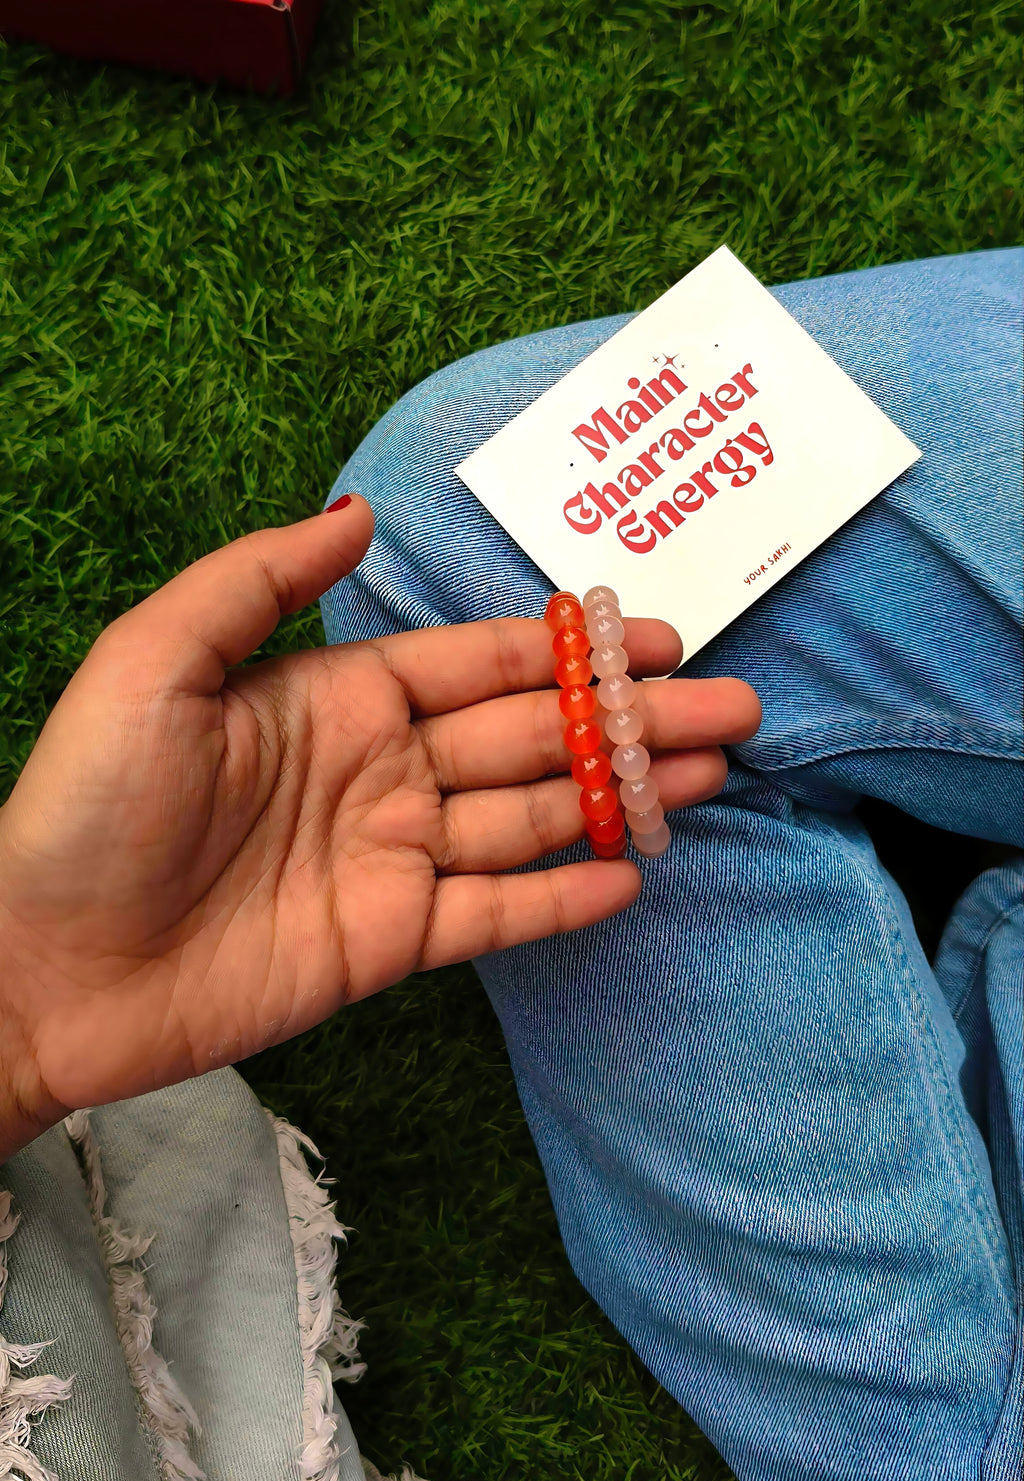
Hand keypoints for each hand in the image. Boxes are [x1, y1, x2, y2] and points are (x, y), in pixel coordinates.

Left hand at [0, 499, 759, 1156]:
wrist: (42, 965)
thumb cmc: (91, 802)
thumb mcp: (158, 661)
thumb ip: (259, 580)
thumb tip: (360, 515)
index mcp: (336, 694)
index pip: (478, 662)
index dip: (567, 649)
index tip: (657, 636)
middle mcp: (378, 767)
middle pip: (530, 736)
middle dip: (629, 720)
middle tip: (732, 711)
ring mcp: (388, 857)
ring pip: (531, 817)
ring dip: (621, 795)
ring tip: (709, 775)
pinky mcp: (386, 942)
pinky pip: (494, 913)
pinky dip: (565, 895)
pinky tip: (633, 870)